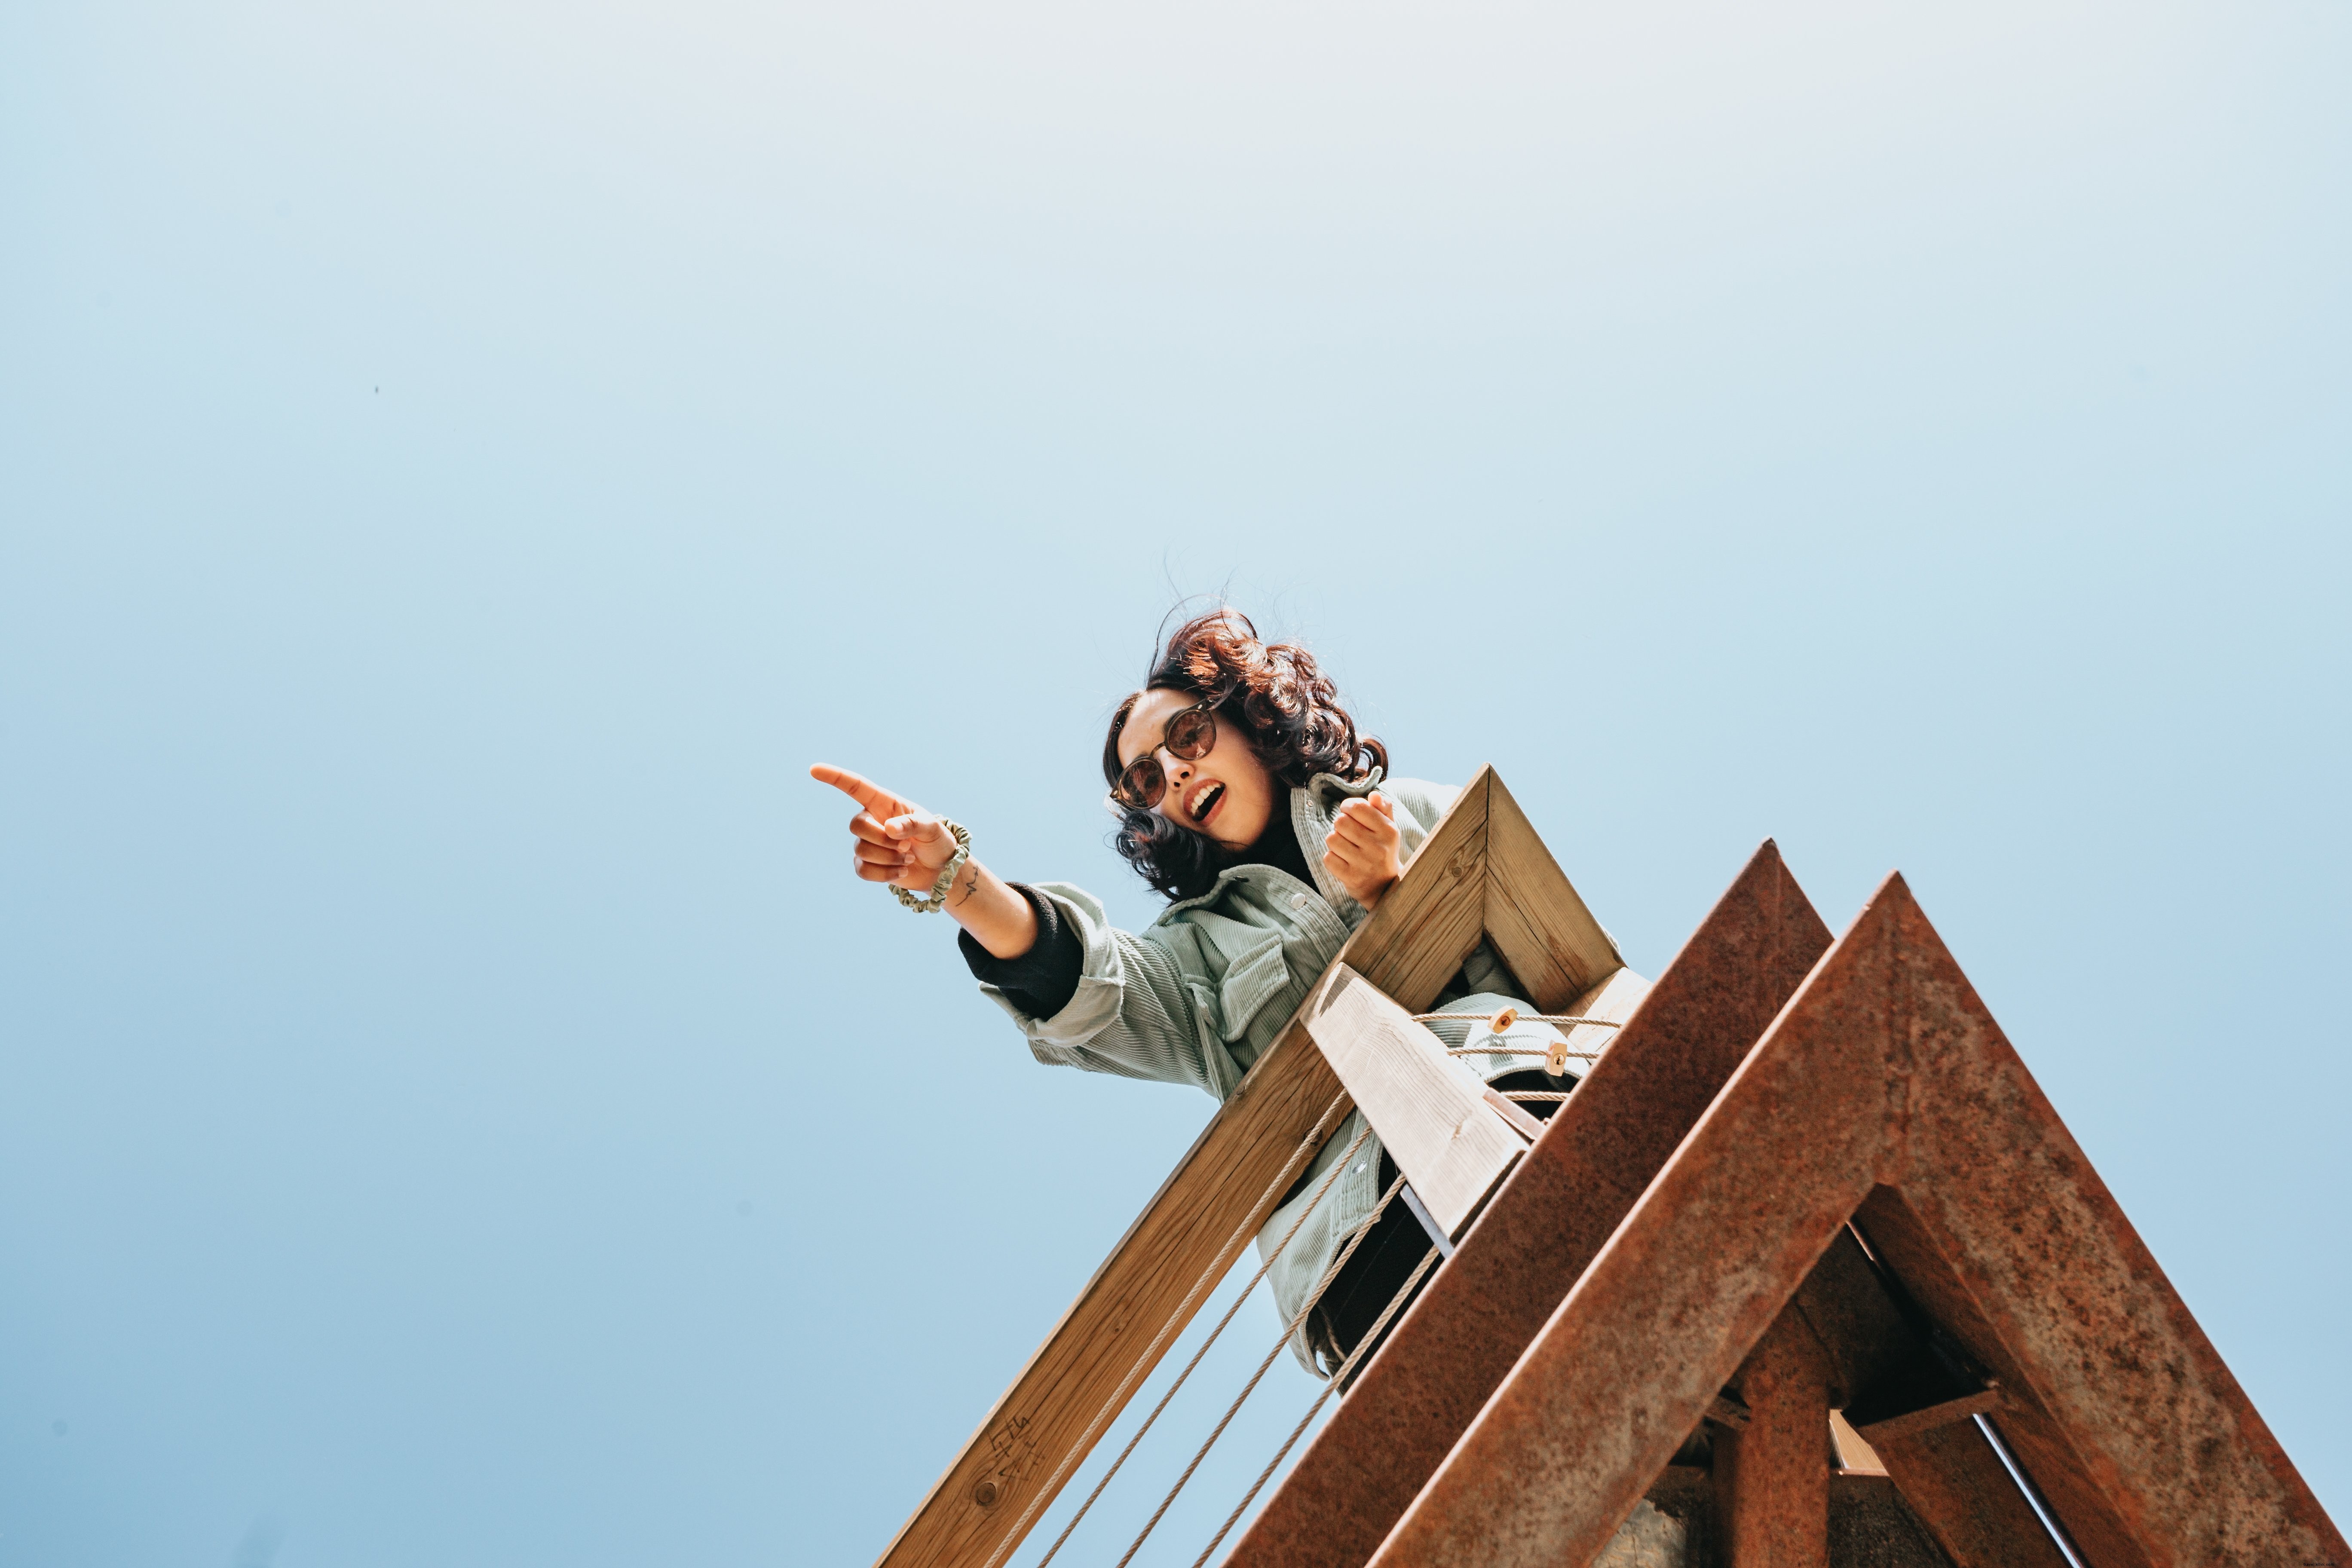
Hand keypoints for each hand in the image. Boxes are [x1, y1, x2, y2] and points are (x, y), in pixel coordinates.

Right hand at [810, 764, 963, 894]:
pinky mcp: (867, 864)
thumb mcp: (932, 827)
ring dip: (889, 858)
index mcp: (885, 803)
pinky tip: (901, 871)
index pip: (856, 787)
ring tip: (908, 858)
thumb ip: (912, 824)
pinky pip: (863, 870)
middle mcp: (872, 820)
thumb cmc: (936, 840)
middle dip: (882, 839)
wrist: (939, 868)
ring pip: (861, 850)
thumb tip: (889, 828)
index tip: (814, 769)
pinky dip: (884, 874)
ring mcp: (867, 843)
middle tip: (906, 846)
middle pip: (857, 825)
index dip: (835, 777)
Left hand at [1323, 792, 1402, 910]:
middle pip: (1341, 821)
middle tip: (1347, 832)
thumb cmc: (1383, 851)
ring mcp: (1364, 864)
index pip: (1357, 807)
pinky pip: (1328, 858)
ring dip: (1335, 841)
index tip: (1349, 812)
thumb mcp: (1388, 829)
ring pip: (1332, 839)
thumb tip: (1374, 795)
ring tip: (1345, 846)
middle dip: (1340, 824)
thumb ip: (1383, 809)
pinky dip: (1331, 857)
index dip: (1347, 806)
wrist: (1385, 887)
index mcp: (1388, 831)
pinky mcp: (1351, 878)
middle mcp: (1378, 847)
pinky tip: (1342, 860)